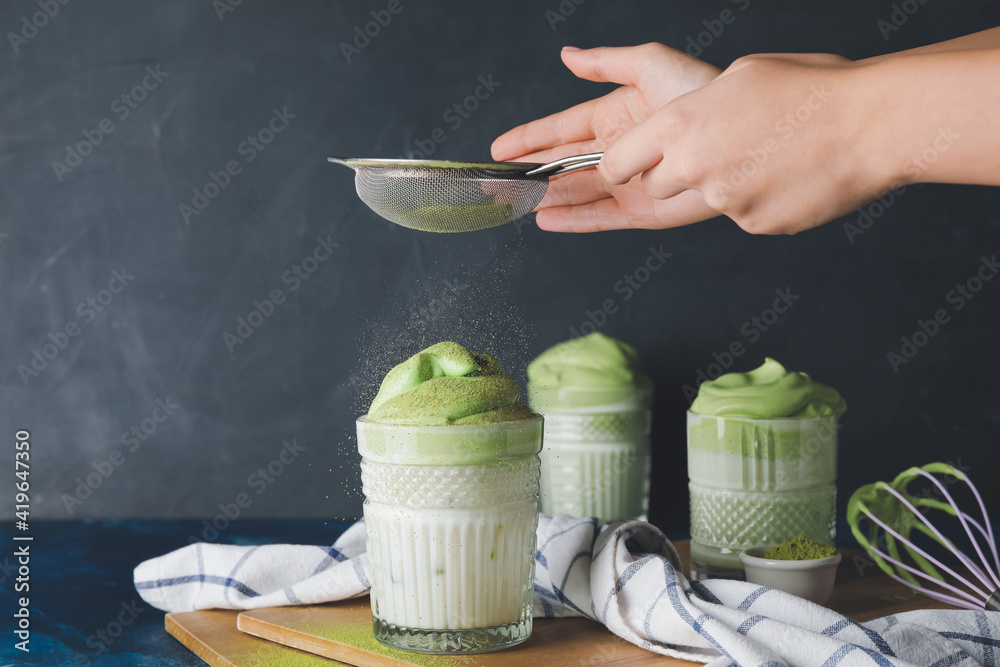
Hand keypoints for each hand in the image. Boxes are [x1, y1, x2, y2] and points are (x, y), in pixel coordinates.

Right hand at [491, 44, 721, 231]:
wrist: (736, 133)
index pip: (560, 130)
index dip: (528, 138)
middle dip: (528, 174)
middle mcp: (615, 151)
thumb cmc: (700, 92)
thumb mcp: (648, 64)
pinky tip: (544, 219)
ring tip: (512, 202)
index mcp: (613, 117)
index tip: (499, 150)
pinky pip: (599, 217)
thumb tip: (567, 55)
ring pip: (573, 192)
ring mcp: (627, 181)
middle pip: (560, 165)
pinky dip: (571, 220)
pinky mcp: (642, 210)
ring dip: (543, 197)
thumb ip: (605, 64)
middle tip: (495, 183)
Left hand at [600, 53, 886, 233]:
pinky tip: (787, 174)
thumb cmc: (810, 90)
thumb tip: (682, 122)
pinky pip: (742, 214)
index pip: (615, 163)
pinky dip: (757, 199)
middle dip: (672, 174)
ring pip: (702, 199)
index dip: (620, 166)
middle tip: (714, 149)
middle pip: (653, 187)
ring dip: (722, 183)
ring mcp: (722, 201)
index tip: (628, 166)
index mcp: (678, 125)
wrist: (869, 126)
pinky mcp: (752, 225)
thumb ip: (697, 105)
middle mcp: (691, 168)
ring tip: (766, 154)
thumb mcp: (741, 75)